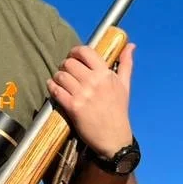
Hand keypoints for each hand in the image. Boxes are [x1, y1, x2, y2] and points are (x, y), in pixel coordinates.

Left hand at [47, 43, 133, 158]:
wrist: (114, 137)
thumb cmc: (119, 111)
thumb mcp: (125, 86)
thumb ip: (126, 64)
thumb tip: (131, 45)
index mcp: (105, 74)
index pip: (85, 52)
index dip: (75, 51)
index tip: (73, 56)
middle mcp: (93, 81)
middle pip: (69, 63)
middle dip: (65, 65)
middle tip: (66, 71)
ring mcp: (82, 94)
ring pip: (60, 75)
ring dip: (57, 76)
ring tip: (60, 80)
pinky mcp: (73, 107)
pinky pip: (56, 90)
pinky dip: (51, 87)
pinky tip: (53, 87)